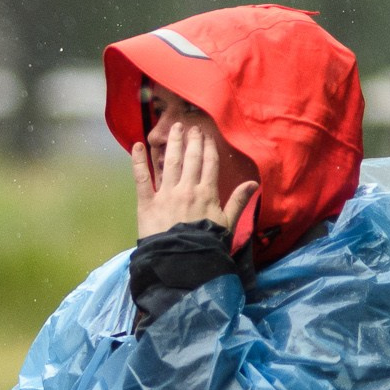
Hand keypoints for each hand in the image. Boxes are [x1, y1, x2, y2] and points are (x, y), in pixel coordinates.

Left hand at [133, 120, 258, 239]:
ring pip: (170, 163)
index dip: (208, 148)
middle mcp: (186, 189)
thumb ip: (238, 201)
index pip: (209, 164)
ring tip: (174, 128)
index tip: (206, 136)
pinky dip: (138, 161)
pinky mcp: (146, 202)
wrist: (181, 262)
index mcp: (207, 193)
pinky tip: (136, 145)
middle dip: (191, 141)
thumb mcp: (227, 224)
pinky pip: (141, 178)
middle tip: (190, 126)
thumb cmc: (207, 244)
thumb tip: (254, 183)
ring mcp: (165, 194)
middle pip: (190, 159)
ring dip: (172, 143)